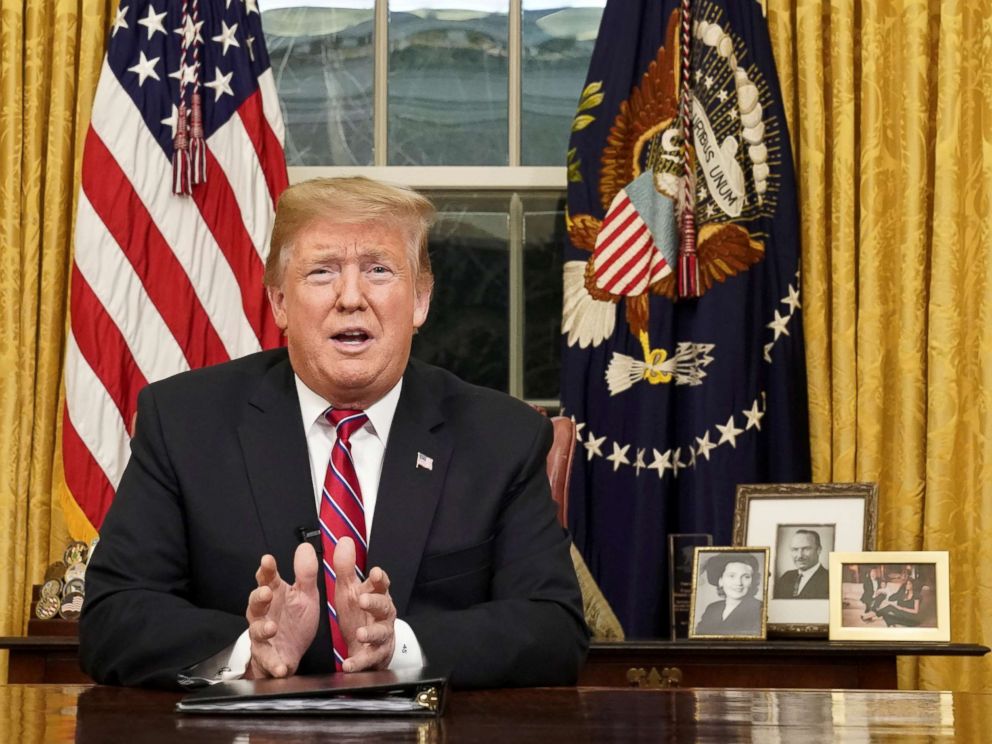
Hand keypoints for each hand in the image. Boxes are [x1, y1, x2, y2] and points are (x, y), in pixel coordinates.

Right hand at [245, 543, 319, 678]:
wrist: (293, 651)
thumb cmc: (295, 619)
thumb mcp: (306, 595)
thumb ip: (306, 574)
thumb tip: (305, 547)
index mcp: (275, 595)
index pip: (267, 578)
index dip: (266, 569)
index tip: (267, 560)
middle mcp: (264, 614)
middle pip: (255, 603)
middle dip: (259, 597)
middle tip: (266, 592)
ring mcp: (263, 637)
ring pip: (256, 631)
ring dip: (262, 629)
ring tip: (271, 628)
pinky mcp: (268, 658)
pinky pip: (268, 661)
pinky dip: (274, 664)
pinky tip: (281, 666)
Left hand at [332, 537, 395, 671]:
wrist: (368, 645)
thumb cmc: (361, 614)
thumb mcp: (350, 591)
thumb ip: (346, 568)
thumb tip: (344, 541)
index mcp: (377, 596)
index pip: (381, 584)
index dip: (380, 579)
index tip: (375, 573)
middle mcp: (382, 615)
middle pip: (383, 606)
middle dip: (374, 602)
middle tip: (363, 600)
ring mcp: (381, 636)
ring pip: (380, 633)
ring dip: (370, 632)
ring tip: (360, 632)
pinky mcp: (375, 656)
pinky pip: (368, 659)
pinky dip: (359, 662)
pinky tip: (349, 663)